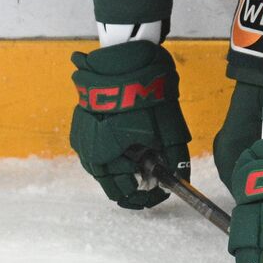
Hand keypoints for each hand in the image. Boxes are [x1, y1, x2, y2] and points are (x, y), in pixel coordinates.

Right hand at [70, 41, 190, 208]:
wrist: (121, 65)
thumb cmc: (145, 99)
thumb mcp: (167, 131)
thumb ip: (175, 159)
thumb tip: (182, 177)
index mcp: (107, 160)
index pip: (126, 194)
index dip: (146, 196)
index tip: (160, 193)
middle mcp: (89, 155)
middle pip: (112, 185)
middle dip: (134, 186)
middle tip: (153, 182)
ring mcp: (82, 140)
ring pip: (102, 168)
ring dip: (121, 171)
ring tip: (143, 164)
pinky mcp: (80, 126)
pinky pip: (95, 151)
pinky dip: (111, 154)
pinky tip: (127, 147)